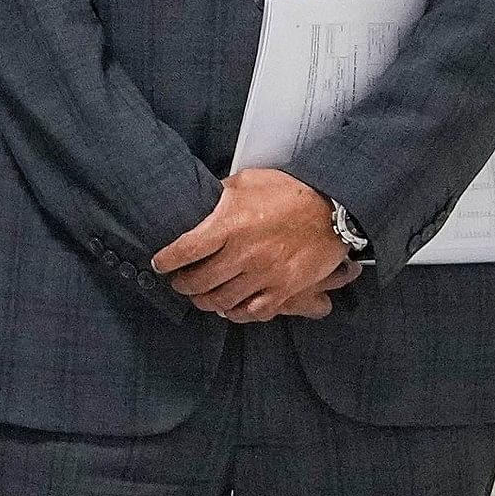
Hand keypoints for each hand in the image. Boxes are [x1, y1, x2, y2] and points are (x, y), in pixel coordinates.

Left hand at [151, 169, 351, 322]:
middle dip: (182, 285)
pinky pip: (252, 312)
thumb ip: (219, 195)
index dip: (166, 261)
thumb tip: (199, 204)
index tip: (159, 264)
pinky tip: (229, 308)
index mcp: (229, 225)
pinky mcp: (284, 289)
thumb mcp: (248, 182)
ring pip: (221, 301)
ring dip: (204, 301)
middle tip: (179, 282)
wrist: (334, 210)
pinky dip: (235, 314)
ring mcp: (264, 275)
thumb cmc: (290, 192)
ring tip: (200, 296)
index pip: (184, 250)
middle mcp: (244, 254)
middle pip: (198, 281)